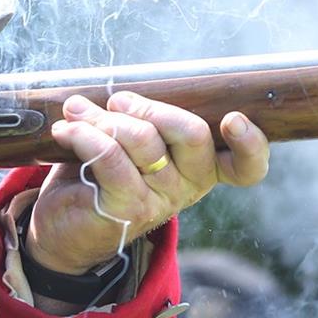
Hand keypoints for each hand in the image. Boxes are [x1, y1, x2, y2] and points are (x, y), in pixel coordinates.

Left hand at [24, 93, 268, 274]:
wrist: (66, 227)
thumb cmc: (102, 174)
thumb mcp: (132, 144)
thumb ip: (143, 119)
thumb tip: (122, 89)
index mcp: (202, 168)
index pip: (247, 166)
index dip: (250, 144)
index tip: (233, 119)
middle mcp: (189, 186)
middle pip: (193, 133)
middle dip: (151, 107)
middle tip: (117, 102)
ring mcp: (160, 200)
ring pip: (143, 140)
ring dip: (103, 117)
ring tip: (77, 111)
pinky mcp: (126, 209)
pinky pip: (110, 157)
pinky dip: (85, 135)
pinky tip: (66, 131)